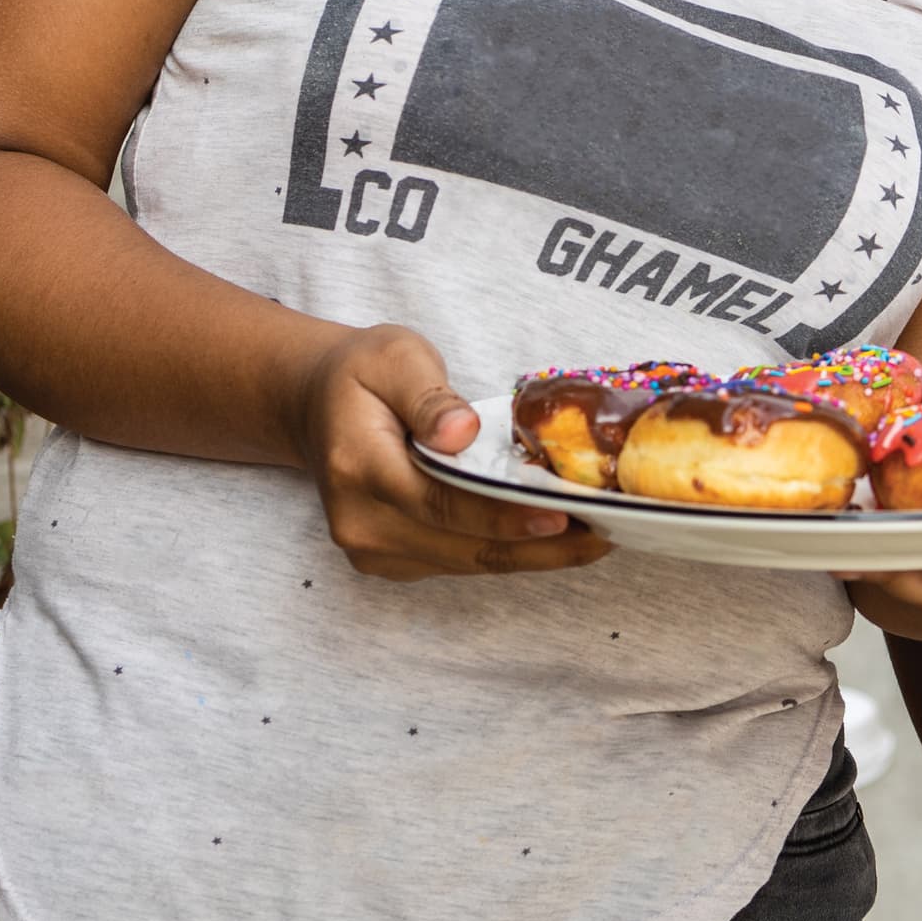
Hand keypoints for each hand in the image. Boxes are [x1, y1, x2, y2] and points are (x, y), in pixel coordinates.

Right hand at [289, 324, 607, 577]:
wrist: (313, 405)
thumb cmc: (361, 374)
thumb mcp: (393, 356)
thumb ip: (428, 395)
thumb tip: (462, 433)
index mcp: (359, 468)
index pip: (442, 503)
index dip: (505, 516)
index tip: (563, 515)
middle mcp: (361, 522)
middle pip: (464, 548)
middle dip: (541, 545)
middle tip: (608, 531)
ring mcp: (373, 549)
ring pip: (469, 564)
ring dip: (535, 555)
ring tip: (598, 536)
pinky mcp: (391, 560)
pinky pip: (461, 562)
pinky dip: (510, 551)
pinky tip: (558, 535)